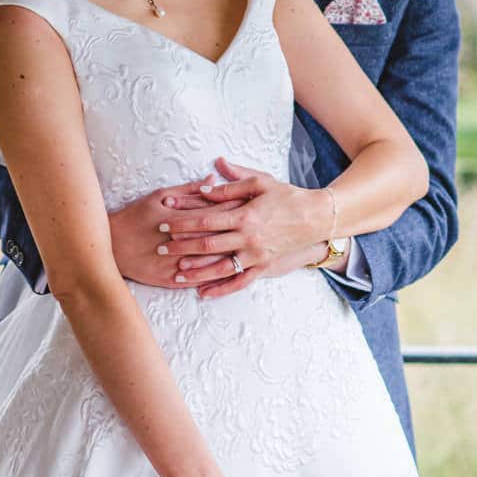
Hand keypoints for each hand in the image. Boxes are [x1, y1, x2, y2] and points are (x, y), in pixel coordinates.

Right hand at [107, 178, 242, 286]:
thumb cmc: (135, 216)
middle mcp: (179, 240)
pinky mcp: (169, 279)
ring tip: (249, 254)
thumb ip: (189, 189)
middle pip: (216, 237)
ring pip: (209, 261)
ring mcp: (174, 261)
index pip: (214, 213)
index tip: (254, 208)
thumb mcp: (158, 196)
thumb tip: (214, 179)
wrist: (109, 245)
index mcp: (179, 216)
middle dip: (239, 234)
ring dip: (229, 257)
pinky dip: (212, 278)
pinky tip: (228, 276)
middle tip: (261, 231)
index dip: (236, 211)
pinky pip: (196, 280)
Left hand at [159, 158, 336, 298]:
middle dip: (181, 247)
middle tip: (160, 249)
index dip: (183, 221)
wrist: (317, 218)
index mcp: (245, 215)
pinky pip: (238, 282)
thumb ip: (231, 183)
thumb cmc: (288, 196)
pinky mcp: (263, 267)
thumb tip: (204, 183)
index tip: (164, 222)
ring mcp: (255, 256)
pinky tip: (203, 293)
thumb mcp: (260, 182)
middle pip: (207, 245)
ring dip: (196, 271)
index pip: (206, 220)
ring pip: (219, 268)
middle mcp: (248, 239)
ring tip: (175, 273)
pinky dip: (220, 289)